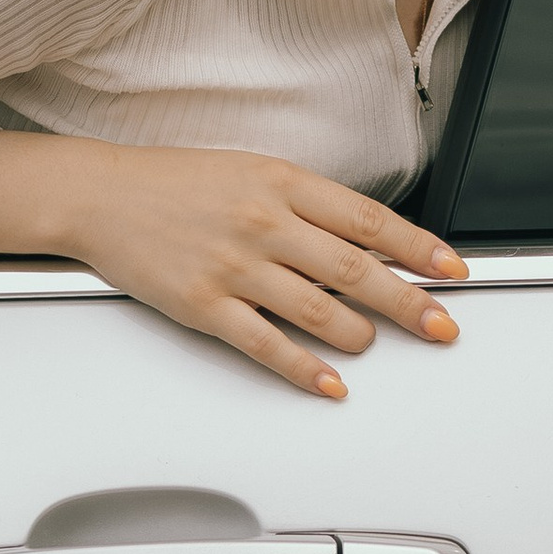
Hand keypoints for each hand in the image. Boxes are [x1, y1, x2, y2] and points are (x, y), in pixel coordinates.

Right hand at [0, 131, 465, 393]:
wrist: (100, 195)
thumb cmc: (176, 182)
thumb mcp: (252, 171)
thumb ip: (306, 204)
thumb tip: (363, 240)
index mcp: (283, 182)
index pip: (368, 218)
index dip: (419, 246)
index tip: (453, 269)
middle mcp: (265, 222)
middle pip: (355, 268)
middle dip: (409, 301)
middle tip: (443, 324)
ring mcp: (234, 265)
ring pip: (317, 308)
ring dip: (360, 334)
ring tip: (380, 345)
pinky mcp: (203, 304)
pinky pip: (265, 343)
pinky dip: (305, 368)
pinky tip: (331, 382)